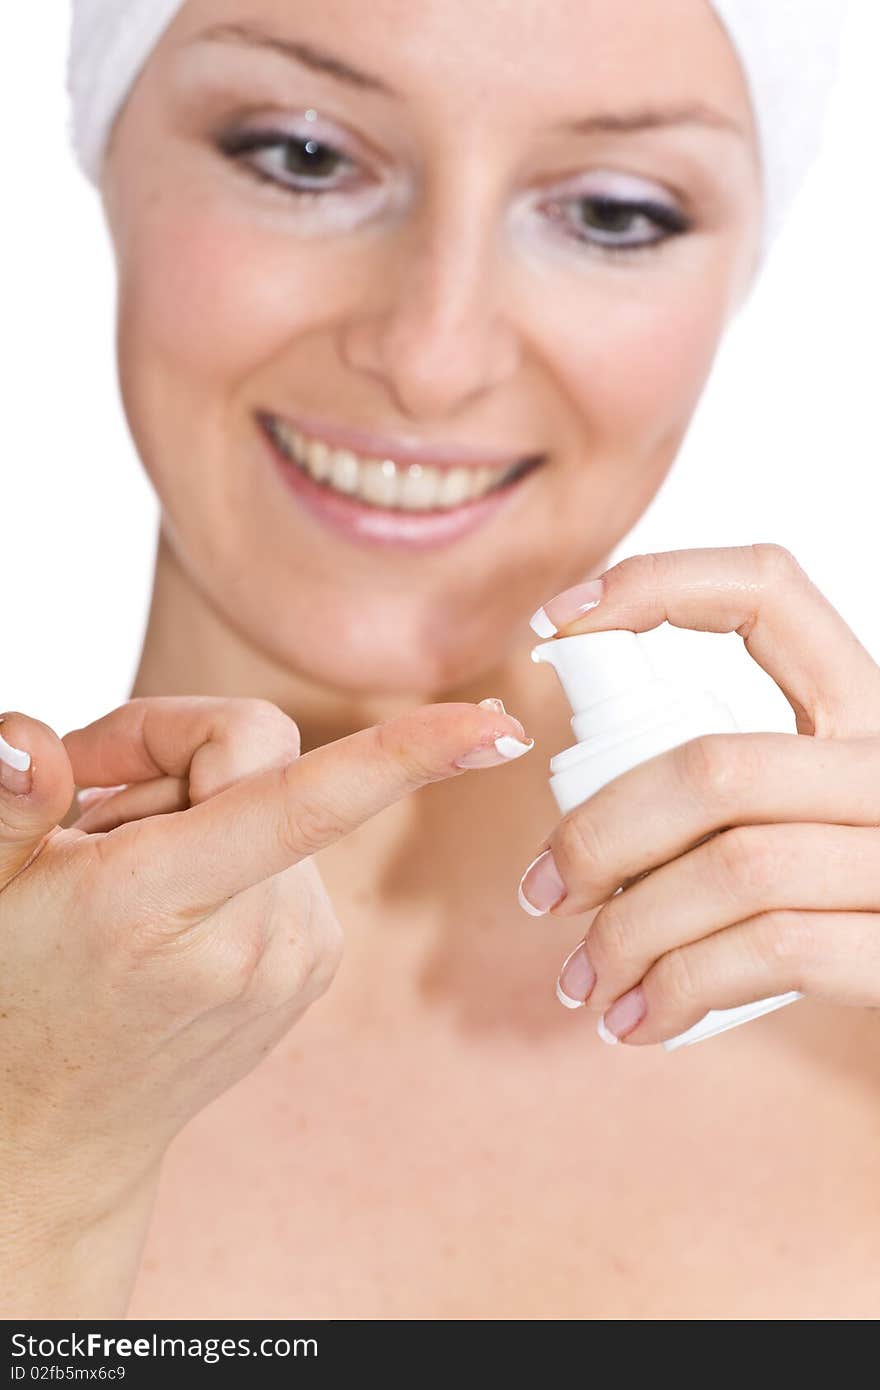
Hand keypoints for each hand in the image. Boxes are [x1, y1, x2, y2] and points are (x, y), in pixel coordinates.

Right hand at [0, 693, 530, 1312]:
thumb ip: (10, 798)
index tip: (496, 726)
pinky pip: (295, 850)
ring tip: (131, 877)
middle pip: (262, 759)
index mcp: (162, 904)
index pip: (306, 801)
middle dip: (173, 753)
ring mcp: (296, 957)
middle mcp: (253, 937)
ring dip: (206, 809)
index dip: (406, 752)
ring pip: (282, 801)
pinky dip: (239, 849)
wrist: (59, 1127)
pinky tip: (176, 905)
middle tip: (90, 809)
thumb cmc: (16, 989)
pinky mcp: (315, 962)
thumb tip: (31, 737)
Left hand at [519, 544, 879, 1044]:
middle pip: (714, 766)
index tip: (554, 623)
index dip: (655, 584)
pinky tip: (638, 1022)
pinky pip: (770, 953)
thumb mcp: (815, 810)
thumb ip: (740, 784)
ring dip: (627, 933)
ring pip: (732, 868)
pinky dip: (679, 991)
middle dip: (599, 835)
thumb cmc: (850, 894)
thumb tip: (583, 800)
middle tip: (542, 892)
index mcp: (864, 705)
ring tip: (583, 978)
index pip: (767, 589)